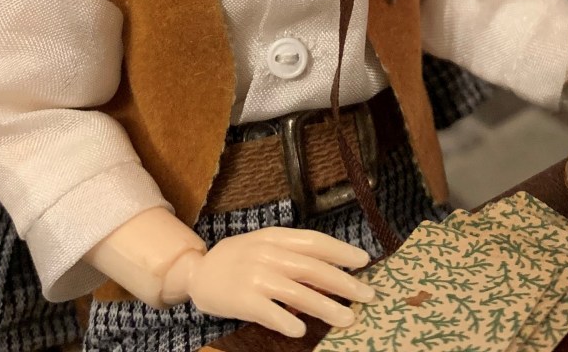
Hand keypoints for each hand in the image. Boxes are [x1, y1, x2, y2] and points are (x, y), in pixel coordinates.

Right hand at [162, 227, 375, 337]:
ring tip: (348, 318)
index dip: (340, 250)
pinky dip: (287, 320)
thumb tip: (332, 274)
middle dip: (343, 282)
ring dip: (326, 306)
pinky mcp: (242, 299)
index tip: (364, 261)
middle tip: (368, 294)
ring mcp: (254, 276)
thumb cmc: (239, 259)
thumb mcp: (264, 247)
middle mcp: (266, 253)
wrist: (199, 272)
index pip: (314, 241)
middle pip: (312, 267)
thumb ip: (292, 256)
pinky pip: (270, 312)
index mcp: (274, 236)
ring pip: (297, 292)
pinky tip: (302, 330)